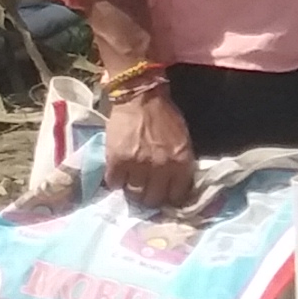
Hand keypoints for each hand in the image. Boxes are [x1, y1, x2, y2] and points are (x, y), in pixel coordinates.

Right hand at [104, 81, 200, 211]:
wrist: (141, 98)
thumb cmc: (165, 117)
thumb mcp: (182, 142)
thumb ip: (180, 165)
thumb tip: (175, 187)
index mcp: (181, 163)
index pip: (176, 196)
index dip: (168, 198)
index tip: (163, 194)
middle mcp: (161, 168)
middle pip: (153, 200)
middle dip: (149, 198)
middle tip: (144, 191)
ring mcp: (138, 166)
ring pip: (133, 194)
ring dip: (132, 191)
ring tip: (131, 183)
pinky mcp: (117, 161)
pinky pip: (114, 183)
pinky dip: (116, 181)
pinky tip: (119, 173)